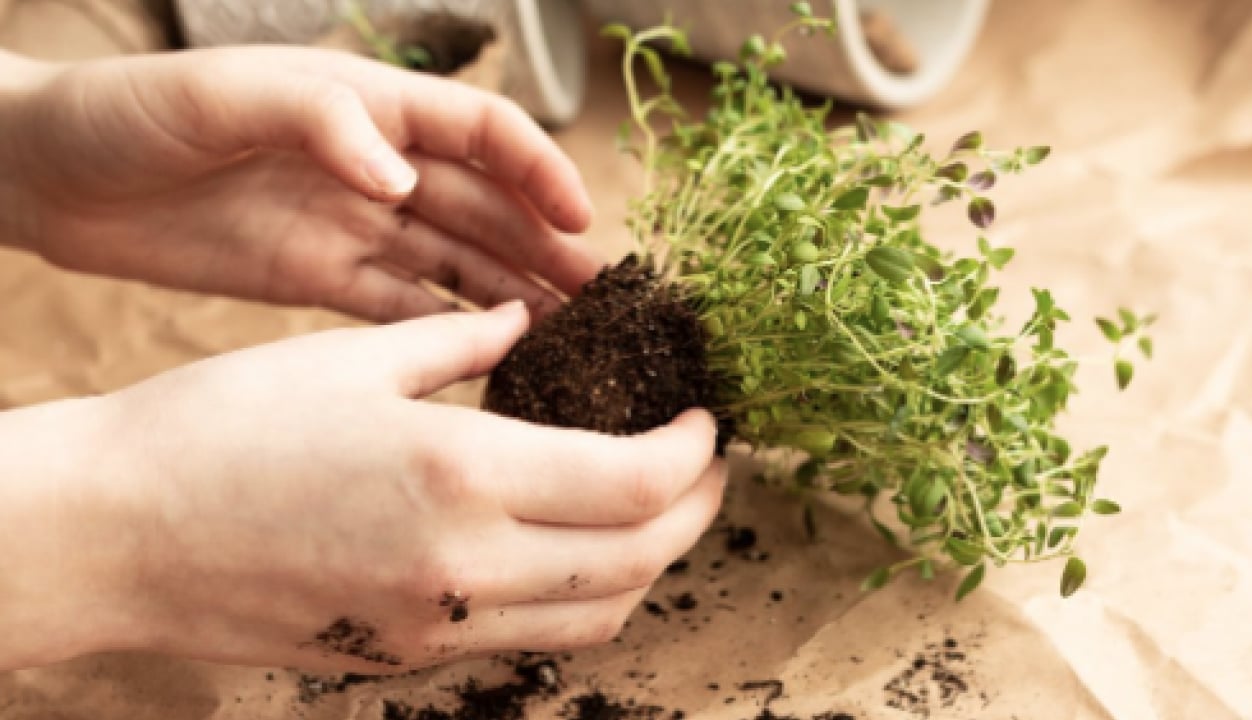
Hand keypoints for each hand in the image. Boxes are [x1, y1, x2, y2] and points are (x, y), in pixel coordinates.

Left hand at [0, 47, 599, 320]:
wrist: (51, 175)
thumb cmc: (127, 112)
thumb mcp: (219, 96)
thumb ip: (318, 122)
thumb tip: (399, 177)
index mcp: (366, 108)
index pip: (480, 132)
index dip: (539, 170)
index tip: (581, 220)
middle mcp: (373, 167)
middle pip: (486, 208)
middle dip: (550, 248)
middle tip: (609, 301)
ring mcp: (351, 225)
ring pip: (459, 262)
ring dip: (518, 293)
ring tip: (577, 337)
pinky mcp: (319, 277)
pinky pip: (405, 305)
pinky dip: (454, 329)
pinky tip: (499, 357)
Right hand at [14, 302, 722, 671]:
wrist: (117, 535)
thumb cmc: (220, 430)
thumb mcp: (350, 360)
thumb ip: (460, 344)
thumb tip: (525, 325)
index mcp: (460, 475)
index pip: (635, 485)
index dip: (692, 454)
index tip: (702, 419)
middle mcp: (464, 568)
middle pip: (638, 561)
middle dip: (694, 511)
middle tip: (703, 463)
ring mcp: (436, 626)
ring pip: (597, 616)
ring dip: (648, 563)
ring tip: (653, 507)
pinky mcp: (405, 657)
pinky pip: (532, 639)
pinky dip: (579, 597)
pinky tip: (569, 548)